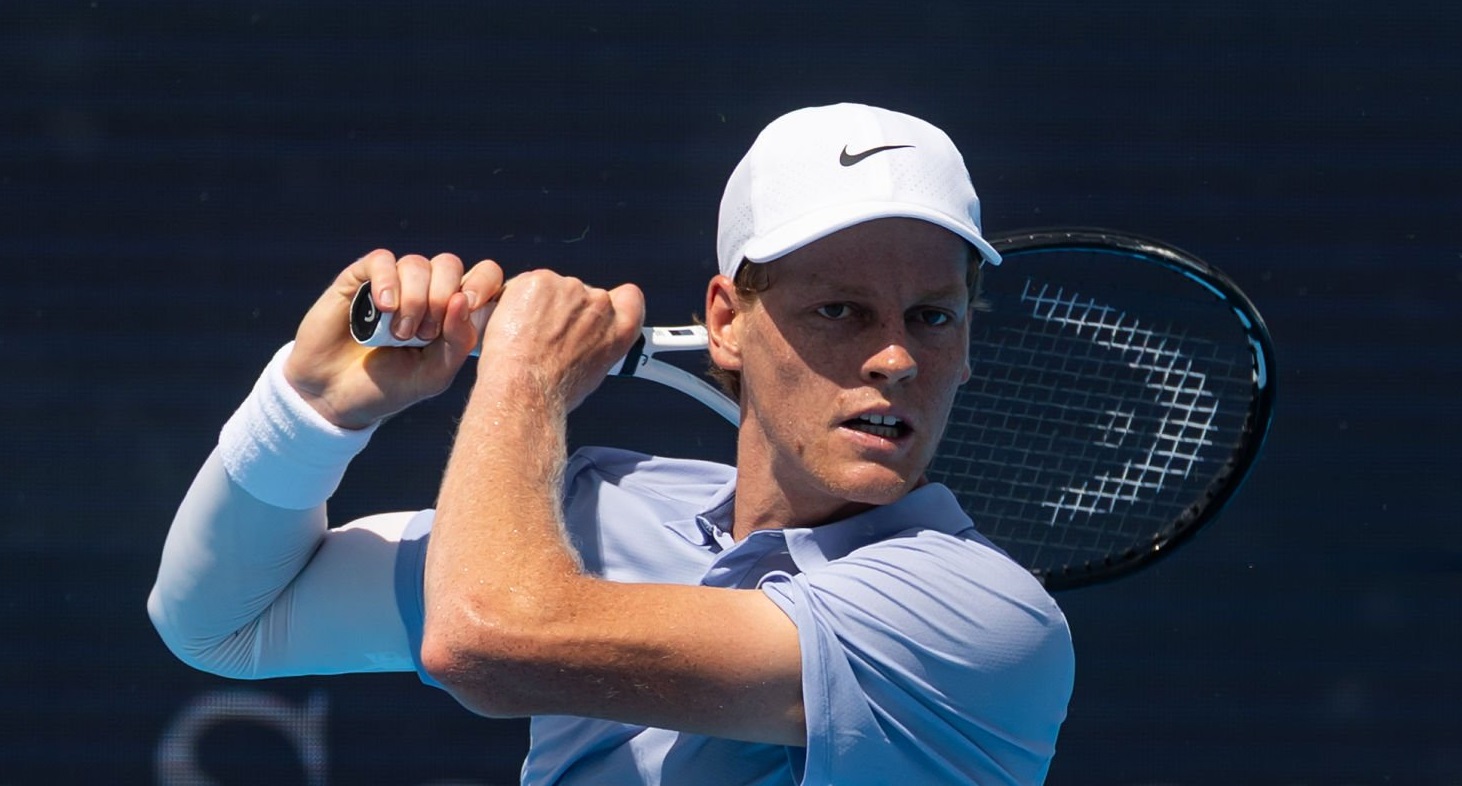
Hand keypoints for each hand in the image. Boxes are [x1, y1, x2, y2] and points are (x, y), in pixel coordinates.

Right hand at [285, 250, 503, 428]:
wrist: (336, 396)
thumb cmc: (390, 387)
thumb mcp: (434, 374)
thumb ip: (459, 342)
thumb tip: (463, 299)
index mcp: (452, 311)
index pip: (484, 275)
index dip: (484, 284)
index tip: (470, 306)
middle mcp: (426, 290)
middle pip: (450, 264)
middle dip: (441, 298)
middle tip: (424, 334)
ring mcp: (394, 283)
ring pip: (417, 264)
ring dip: (413, 300)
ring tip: (399, 335)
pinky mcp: (360, 279)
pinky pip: (382, 260)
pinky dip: (387, 282)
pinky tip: (384, 307)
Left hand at [474, 270, 643, 414]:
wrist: (525, 389)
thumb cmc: (554, 391)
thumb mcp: (593, 372)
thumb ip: (597, 344)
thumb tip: (585, 339)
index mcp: (620, 327)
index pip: (629, 297)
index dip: (612, 301)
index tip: (594, 312)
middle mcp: (600, 303)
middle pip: (580, 294)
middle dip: (562, 309)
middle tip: (543, 337)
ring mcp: (570, 289)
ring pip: (550, 289)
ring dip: (537, 305)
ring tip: (523, 337)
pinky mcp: (539, 282)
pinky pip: (524, 285)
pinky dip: (514, 301)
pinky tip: (511, 326)